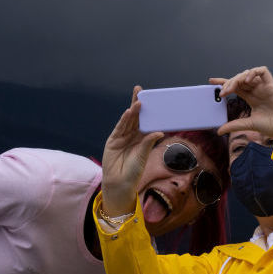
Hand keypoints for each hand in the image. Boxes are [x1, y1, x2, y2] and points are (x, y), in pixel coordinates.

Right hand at [101, 86, 163, 214]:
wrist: (119, 183)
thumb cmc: (133, 172)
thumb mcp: (143, 156)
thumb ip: (148, 143)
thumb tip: (159, 132)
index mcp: (141, 139)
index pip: (145, 121)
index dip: (148, 111)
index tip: (153, 99)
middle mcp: (131, 136)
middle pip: (135, 117)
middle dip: (137, 104)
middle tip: (139, 90)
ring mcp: (121, 137)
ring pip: (127, 121)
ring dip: (132, 111)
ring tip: (138, 102)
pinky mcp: (113, 141)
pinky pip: (119, 129)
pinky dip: (123, 120)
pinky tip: (128, 113)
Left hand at [212, 67, 272, 141]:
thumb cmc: (272, 125)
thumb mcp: (248, 124)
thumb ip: (234, 125)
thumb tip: (219, 131)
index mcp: (251, 97)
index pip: (235, 86)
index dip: (224, 82)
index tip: (212, 81)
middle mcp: (257, 90)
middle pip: (239, 80)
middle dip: (229, 83)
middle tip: (222, 92)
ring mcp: (264, 86)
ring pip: (248, 74)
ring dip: (238, 78)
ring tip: (232, 88)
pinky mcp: (272, 84)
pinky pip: (262, 71)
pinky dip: (253, 72)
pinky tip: (247, 80)